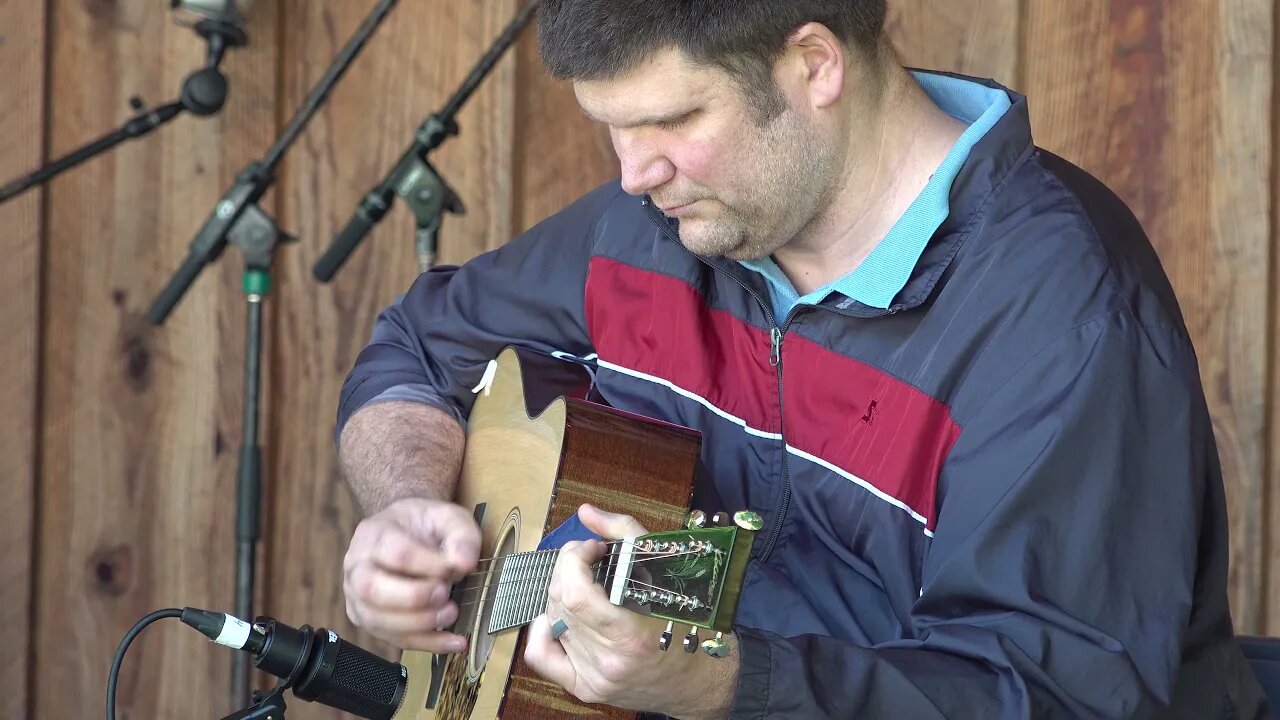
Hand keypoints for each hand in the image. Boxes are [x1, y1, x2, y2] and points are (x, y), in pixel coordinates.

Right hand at [342, 497, 480, 652]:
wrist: (407, 533)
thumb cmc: (424, 525)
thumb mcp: (448, 517)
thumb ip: (460, 535)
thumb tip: (464, 563)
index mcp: (372, 534)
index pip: (394, 553)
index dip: (427, 564)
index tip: (456, 568)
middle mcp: (357, 567)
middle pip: (372, 589)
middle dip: (413, 597)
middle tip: (445, 593)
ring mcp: (357, 597)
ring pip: (378, 620)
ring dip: (419, 623)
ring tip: (451, 614)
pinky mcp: (370, 621)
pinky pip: (394, 639)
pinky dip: (427, 643)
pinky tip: (454, 641)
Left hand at [523, 504, 737, 719]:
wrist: (700, 680)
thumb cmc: (690, 625)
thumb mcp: (666, 573)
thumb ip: (625, 534)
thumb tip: (586, 512)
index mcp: (631, 636)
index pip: (575, 593)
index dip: (574, 560)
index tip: (592, 548)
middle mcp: (609, 662)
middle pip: (560, 602)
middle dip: (568, 569)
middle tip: (589, 560)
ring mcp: (593, 679)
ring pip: (551, 622)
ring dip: (561, 593)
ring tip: (585, 586)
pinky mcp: (585, 688)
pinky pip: (541, 655)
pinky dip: (544, 628)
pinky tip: (563, 616)